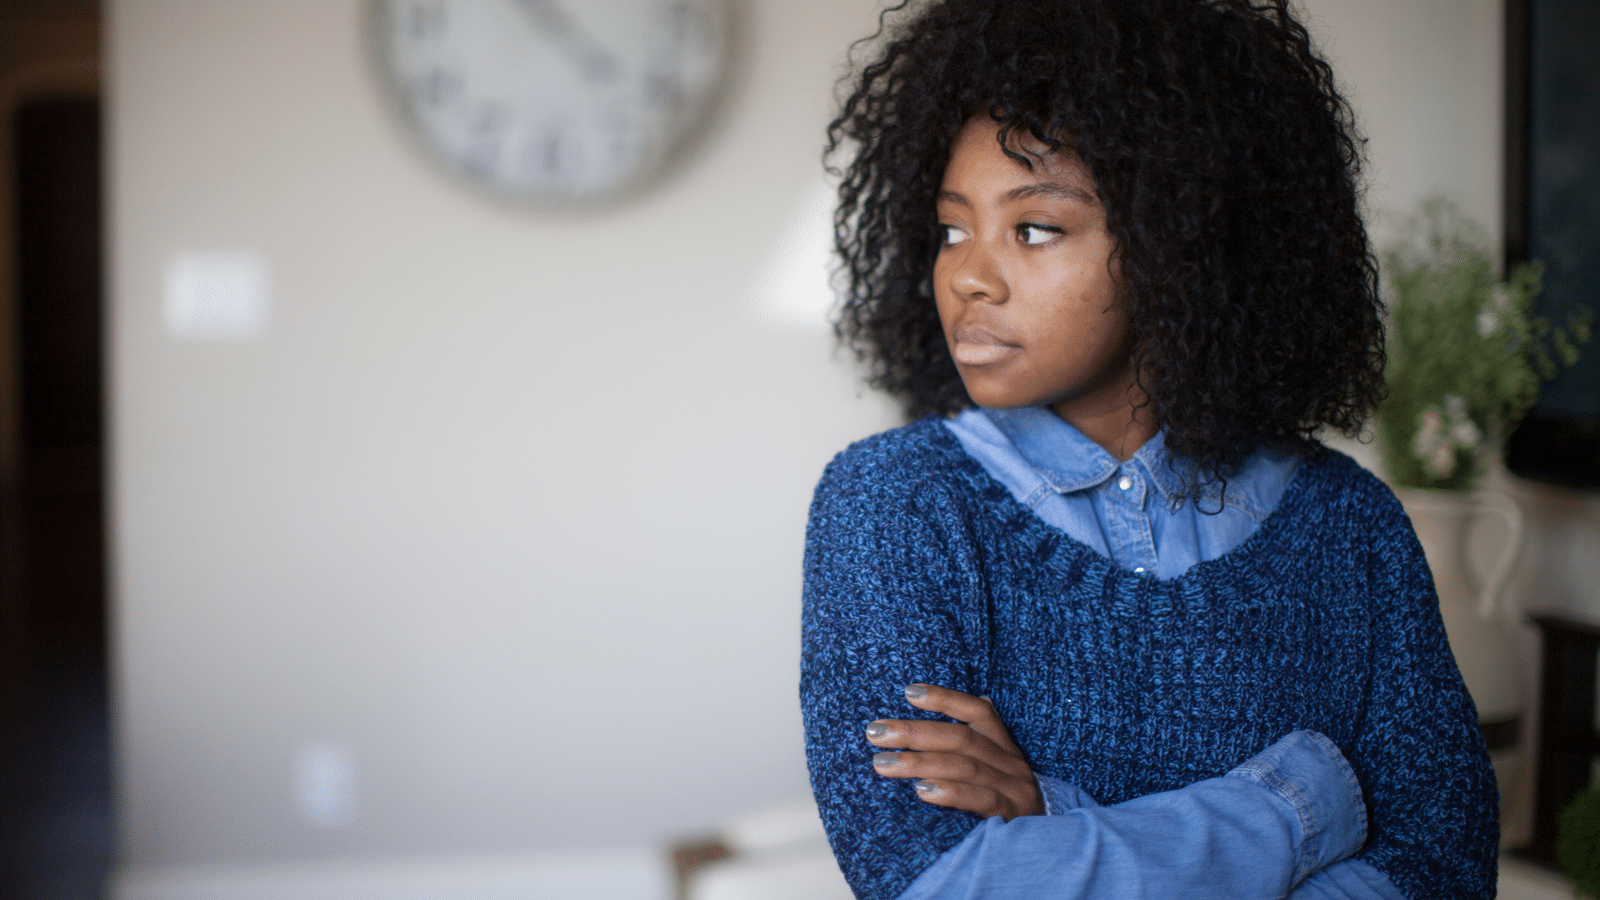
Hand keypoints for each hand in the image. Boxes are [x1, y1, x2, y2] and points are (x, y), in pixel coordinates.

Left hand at [865, 683, 1042, 819]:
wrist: (1042, 853)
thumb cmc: (1002, 808)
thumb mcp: (988, 775)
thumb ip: (963, 753)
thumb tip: (918, 728)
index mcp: (1004, 748)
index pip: (978, 712)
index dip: (945, 699)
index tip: (909, 692)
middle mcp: (1011, 765)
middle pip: (961, 738)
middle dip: (914, 733)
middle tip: (876, 733)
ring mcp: (1014, 791)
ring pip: (965, 766)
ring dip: (920, 762)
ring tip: (884, 763)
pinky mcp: (1011, 818)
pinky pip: (981, 800)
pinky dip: (950, 792)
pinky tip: (922, 790)